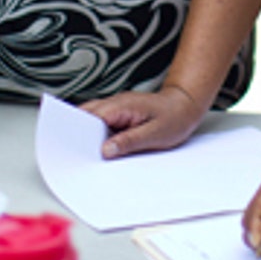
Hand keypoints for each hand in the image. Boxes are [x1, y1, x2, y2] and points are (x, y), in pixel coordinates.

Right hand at [82, 85, 206, 157]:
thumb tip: (106, 150)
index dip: (79, 132)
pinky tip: (108, 149)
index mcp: (121, 106)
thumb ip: (129, 141)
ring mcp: (117, 109)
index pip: (90, 116)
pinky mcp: (121, 115)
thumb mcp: (154, 134)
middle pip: (87, 116)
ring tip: (95, 155)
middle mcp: (116, 104)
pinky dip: (101, 135)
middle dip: (81, 135)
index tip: (74, 148)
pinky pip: (104, 124)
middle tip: (83, 155)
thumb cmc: (175, 117)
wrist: (186, 105)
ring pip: (94, 120)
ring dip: (91, 136)